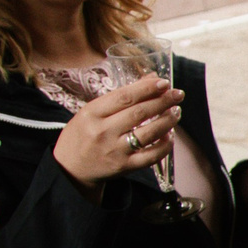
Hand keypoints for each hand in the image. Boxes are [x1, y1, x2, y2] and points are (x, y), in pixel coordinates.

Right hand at [54, 78, 181, 191]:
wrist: (70, 168)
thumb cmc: (83, 134)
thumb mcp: (92, 111)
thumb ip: (120, 96)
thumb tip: (151, 78)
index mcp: (92, 113)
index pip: (124, 97)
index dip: (147, 88)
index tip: (164, 82)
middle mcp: (103, 132)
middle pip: (139, 113)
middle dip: (163, 101)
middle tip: (178, 94)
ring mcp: (115, 150)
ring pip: (148, 134)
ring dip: (167, 121)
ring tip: (176, 111)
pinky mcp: (124, 167)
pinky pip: (151, 156)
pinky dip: (164, 145)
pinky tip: (170, 135)